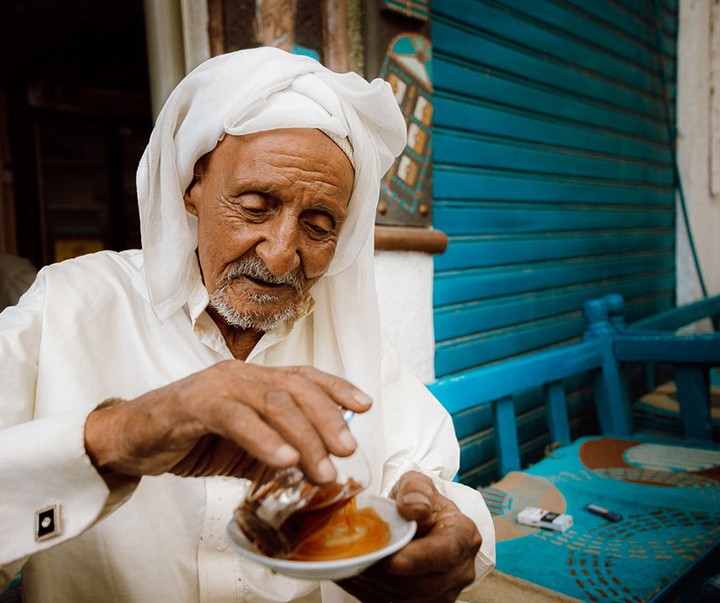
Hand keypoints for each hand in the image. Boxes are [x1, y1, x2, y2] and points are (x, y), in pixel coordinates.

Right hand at [84, 360, 371, 483]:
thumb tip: (318, 470)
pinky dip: (263, 439)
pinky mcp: (195, 404)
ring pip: (273, 402)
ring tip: (323, 467)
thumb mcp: (244, 448)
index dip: (337, 388)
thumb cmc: (192, 437)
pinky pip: (236, 418)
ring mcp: (219, 386)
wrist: (132, 438)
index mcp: (257, 380)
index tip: (365, 405)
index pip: (305, 377)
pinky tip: (284, 460)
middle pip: (296, 389)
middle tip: (348, 448)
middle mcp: (243, 375)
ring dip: (304, 436)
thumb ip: (277, 453)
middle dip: (328, 418)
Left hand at [338, 472, 481, 602]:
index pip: (446, 552)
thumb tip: (414, 509)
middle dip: (387, 576)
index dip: (418, 559)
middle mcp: (460, 569)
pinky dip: (369, 592)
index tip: (391, 560)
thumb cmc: (418, 500)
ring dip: (374, 586)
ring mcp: (444, 591)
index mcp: (463, 535)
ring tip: (349, 565)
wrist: (418, 518)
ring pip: (407, 599)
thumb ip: (415, 490)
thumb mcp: (416, 483)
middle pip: (424, 584)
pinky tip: (352, 574)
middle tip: (359, 560)